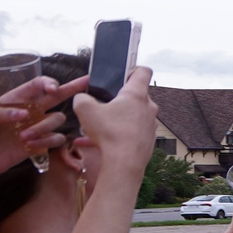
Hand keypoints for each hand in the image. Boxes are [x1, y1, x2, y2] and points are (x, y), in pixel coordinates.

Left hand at [0, 73, 85, 178]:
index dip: (48, 83)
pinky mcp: (38, 145)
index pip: (36, 86)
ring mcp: (34, 128)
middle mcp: (28, 112)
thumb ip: (1, 114)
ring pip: (56, 120)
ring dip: (45, 127)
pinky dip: (47, 141)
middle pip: (56, 97)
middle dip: (71, 88)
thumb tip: (25, 114)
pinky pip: (55, 139)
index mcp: (13, 101)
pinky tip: (30, 146)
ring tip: (24, 137)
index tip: (52, 89)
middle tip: (86, 81)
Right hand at [73, 66, 158, 181]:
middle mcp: (148, 107)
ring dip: (116, 119)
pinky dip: (117, 135)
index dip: (132, 69)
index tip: (121, 74)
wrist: (124, 163)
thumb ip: (82, 98)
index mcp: (136, 94)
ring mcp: (150, 125)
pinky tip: (97, 144)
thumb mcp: (85, 110)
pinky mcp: (148, 140)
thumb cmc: (109, 132)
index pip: (143, 71)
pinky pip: (131, 133)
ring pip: (131, 117)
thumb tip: (82, 98)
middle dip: (118, 99)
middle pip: (135, 96)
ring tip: (96, 128)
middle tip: (102, 105)